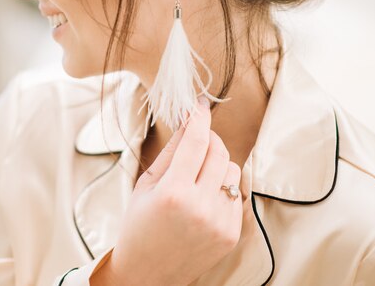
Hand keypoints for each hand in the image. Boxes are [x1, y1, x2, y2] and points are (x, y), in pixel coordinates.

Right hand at [104, 96, 242, 285]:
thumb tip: (189, 122)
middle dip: (208, 139)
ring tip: (197, 177)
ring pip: (231, 170)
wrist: (146, 274)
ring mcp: (220, 222)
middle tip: (196, 140)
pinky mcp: (231, 233)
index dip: (199, 118)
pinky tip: (203, 199)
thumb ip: (170, 152)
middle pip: (219, 151)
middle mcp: (201, 207)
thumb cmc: (139, 226)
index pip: (196, 142)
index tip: (200, 105)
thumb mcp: (146, 185)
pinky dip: (221, 188)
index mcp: (173, 193)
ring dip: (217, 165)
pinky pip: (235, 194)